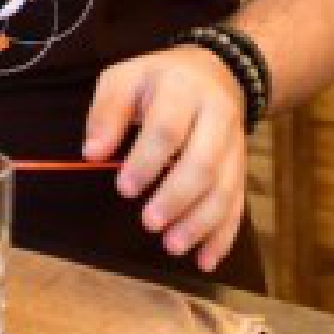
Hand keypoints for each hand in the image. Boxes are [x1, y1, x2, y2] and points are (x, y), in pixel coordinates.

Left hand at [83, 45, 248, 273]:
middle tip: (148, 223)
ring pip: (225, 189)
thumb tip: (92, 152)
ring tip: (172, 246)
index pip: (168, 129)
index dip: (147, 162)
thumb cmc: (157, 80)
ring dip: (200, 223)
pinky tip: (204, 260)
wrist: (214, 73)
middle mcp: (216, 116)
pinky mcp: (241, 168)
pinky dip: (222, 236)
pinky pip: (237, 204)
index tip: (124, 188)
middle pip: (203, 163)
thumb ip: (106, 112)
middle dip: (176, 198)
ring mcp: (234, 144)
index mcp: (182, 89)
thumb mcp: (124, 78)